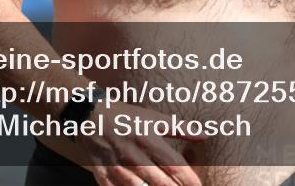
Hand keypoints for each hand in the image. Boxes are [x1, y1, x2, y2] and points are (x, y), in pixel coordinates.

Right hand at [79, 102, 203, 185]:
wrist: (89, 115)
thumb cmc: (126, 116)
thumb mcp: (153, 118)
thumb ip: (179, 129)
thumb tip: (204, 135)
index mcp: (148, 139)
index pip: (174, 165)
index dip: (188, 179)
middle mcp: (132, 155)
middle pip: (159, 181)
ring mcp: (116, 167)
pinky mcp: (102, 175)